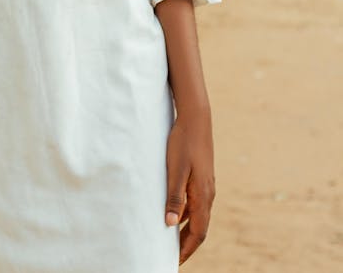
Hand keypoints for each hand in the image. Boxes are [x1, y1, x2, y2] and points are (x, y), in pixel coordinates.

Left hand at [164, 108, 215, 264]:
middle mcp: (208, 194)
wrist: (196, 118)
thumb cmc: (183, 143)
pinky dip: (186, 213)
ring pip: (197, 215)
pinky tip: (174, 211)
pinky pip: (195, 202)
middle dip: (186, 243)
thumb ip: (173, 197)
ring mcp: (206, 185)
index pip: (198, 233)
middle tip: (172, 255)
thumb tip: (169, 225)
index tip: (175, 261)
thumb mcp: (175, 170)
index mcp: (202, 196)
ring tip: (170, 237)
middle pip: (199, 227)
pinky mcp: (202, 176)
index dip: (186, 249)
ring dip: (185, 228)